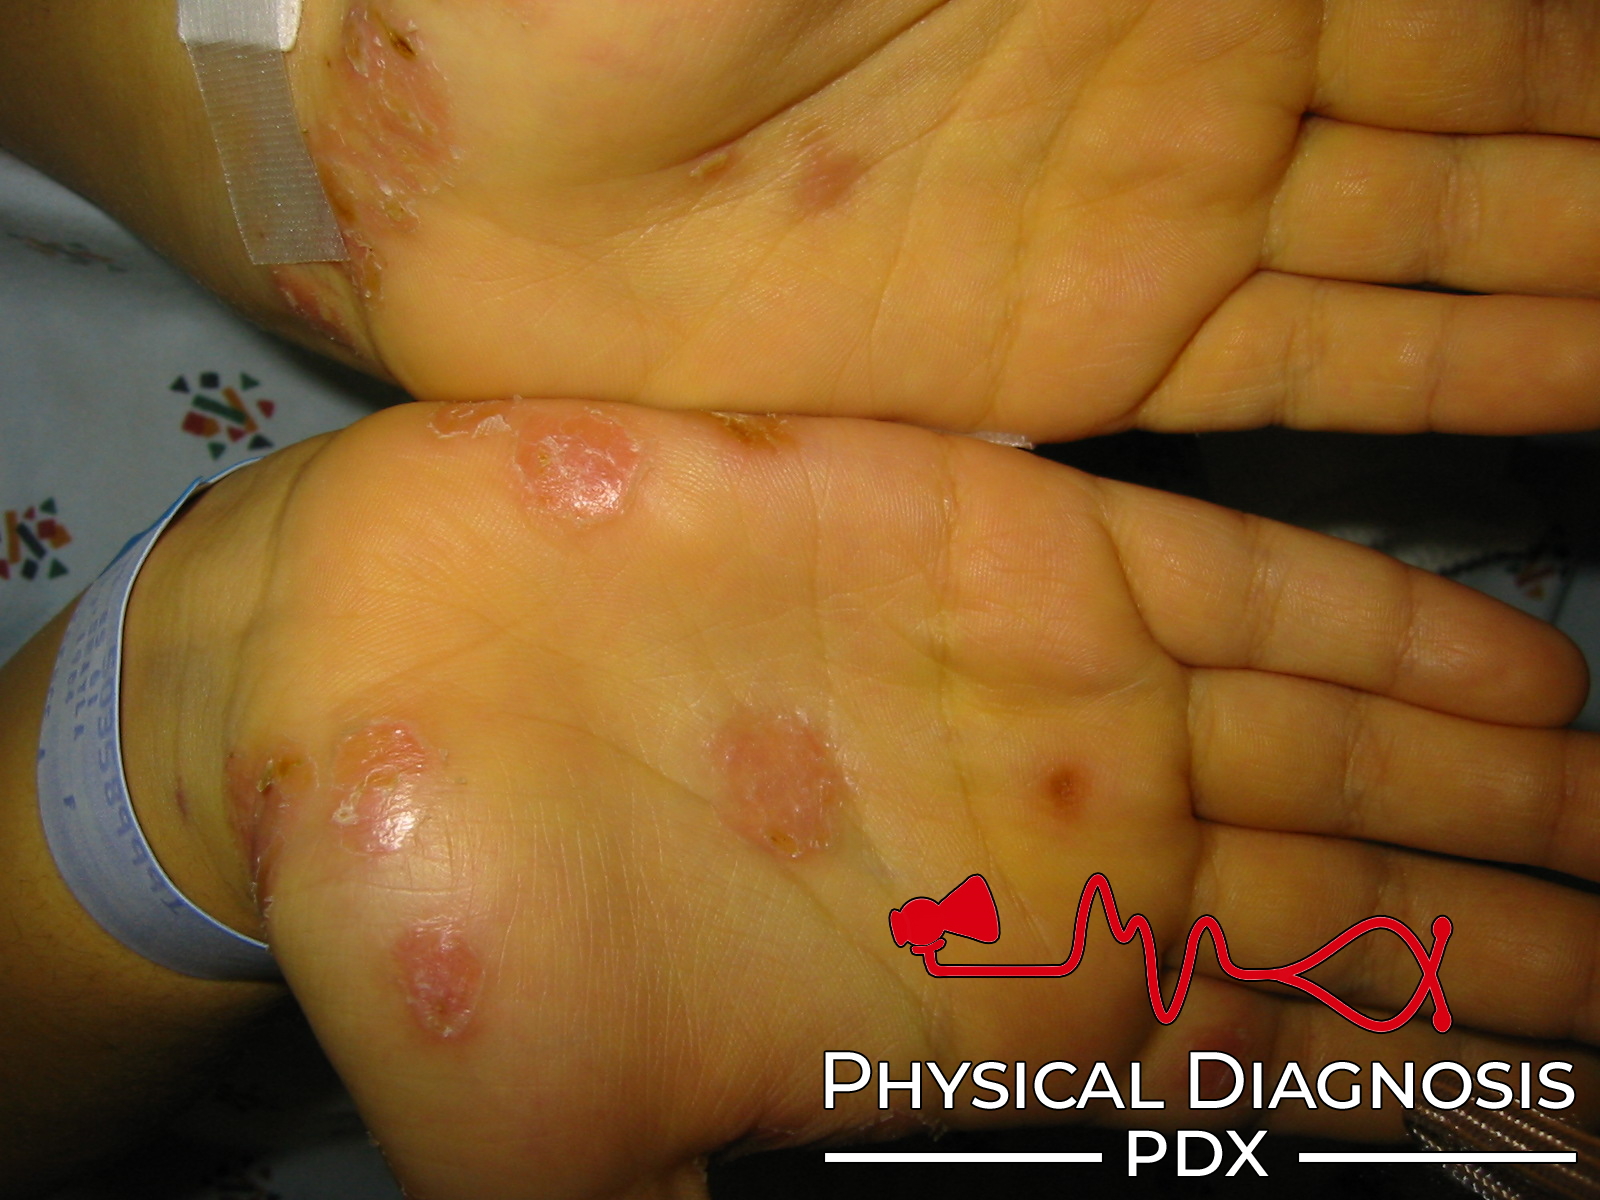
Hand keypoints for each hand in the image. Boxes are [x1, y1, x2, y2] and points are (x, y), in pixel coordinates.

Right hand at [172, 400, 1599, 1198]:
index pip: (1266, 1079)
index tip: (1586, 1136)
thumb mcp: (575, 1171)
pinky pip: (1255, 594)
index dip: (1433, 1113)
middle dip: (1521, 953)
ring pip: (1337, 751)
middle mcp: (1052, 849)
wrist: (347, 688)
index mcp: (983, 1014)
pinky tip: (1529, 691)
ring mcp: (1046, 690)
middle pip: (1351, 913)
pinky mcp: (1013, 539)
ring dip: (1500, 801)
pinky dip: (1397, 640)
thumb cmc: (447, 937)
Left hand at [261, 0, 1599, 438]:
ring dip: (1569, 278)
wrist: (493, 130)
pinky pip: (1319, 367)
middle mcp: (1200, 63)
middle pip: (1479, 107)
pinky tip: (1583, 383)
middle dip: (1591, 164)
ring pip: (1435, 242)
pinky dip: (1459, 380)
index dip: (1567, 41)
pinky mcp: (1079, 358)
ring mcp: (1149, 217)